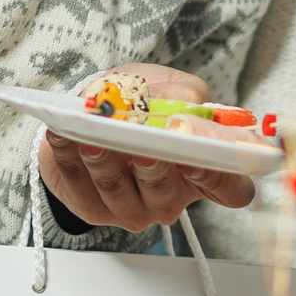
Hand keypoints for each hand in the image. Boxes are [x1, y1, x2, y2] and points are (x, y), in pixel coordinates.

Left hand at [39, 64, 255, 229]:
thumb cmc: (146, 104)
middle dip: (152, 166)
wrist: (102, 114)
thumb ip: (184, 94)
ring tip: (92, 136)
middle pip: (166, 192)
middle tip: (142, 144)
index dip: (217, 177)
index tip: (196, 157)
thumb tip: (178, 107)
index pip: (232, 188)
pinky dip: (68, 156)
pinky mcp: (94, 208)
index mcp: (205, 171)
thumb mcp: (174, 87)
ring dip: (104, 161)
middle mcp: (173, 197)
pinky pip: (79, 184)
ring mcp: (133, 208)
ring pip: (119, 189)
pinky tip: (63, 134)